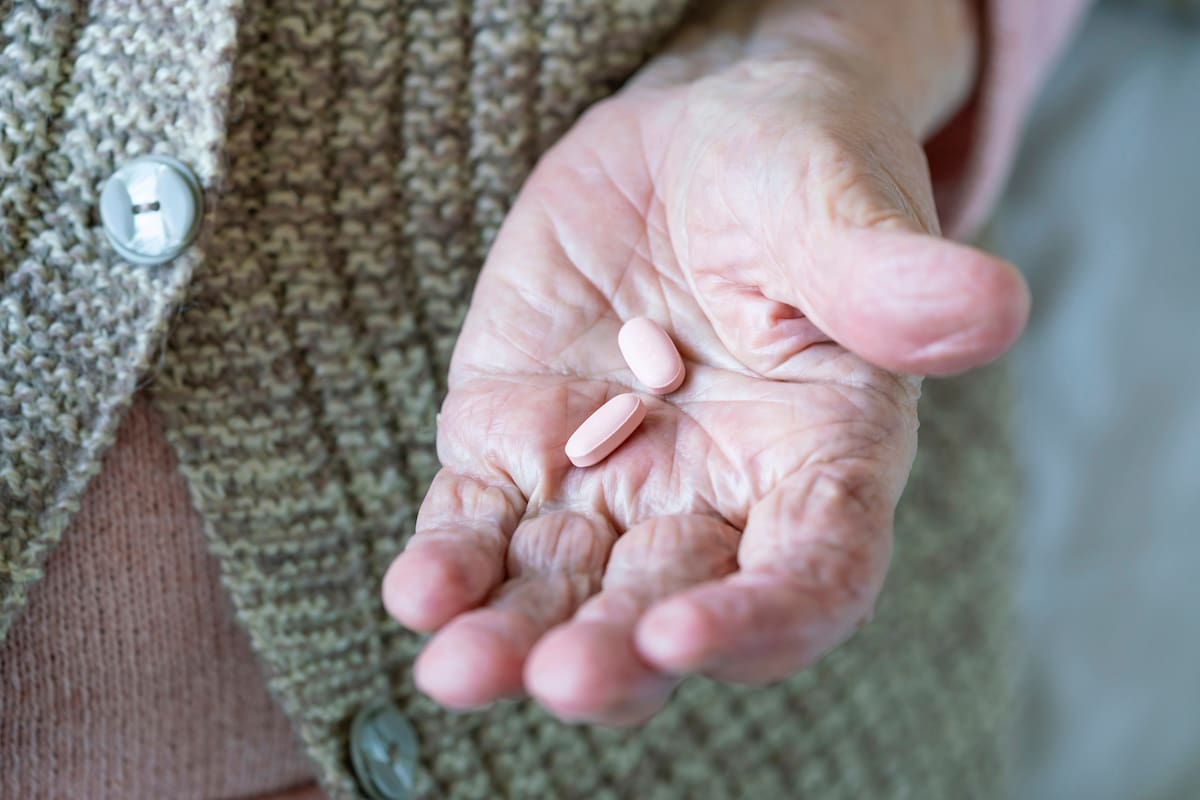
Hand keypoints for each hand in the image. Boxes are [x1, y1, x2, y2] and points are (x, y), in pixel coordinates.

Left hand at [382, 0, 1028, 724]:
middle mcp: (713, 498)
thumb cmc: (795, 170)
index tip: (681, 634)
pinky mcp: (514, 445)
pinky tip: (417, 593)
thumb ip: (892, 273)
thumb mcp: (841, 202)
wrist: (691, 141)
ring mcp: (605, 482)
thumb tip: (989, 311)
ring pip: (560, 590)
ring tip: (459, 668)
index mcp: (821, 460)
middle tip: (565, 677)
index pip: (808, 575)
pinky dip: (449, 564)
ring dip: (511, 638)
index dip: (754, 620)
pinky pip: (479, 523)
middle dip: (615, 656)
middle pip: (667, 607)